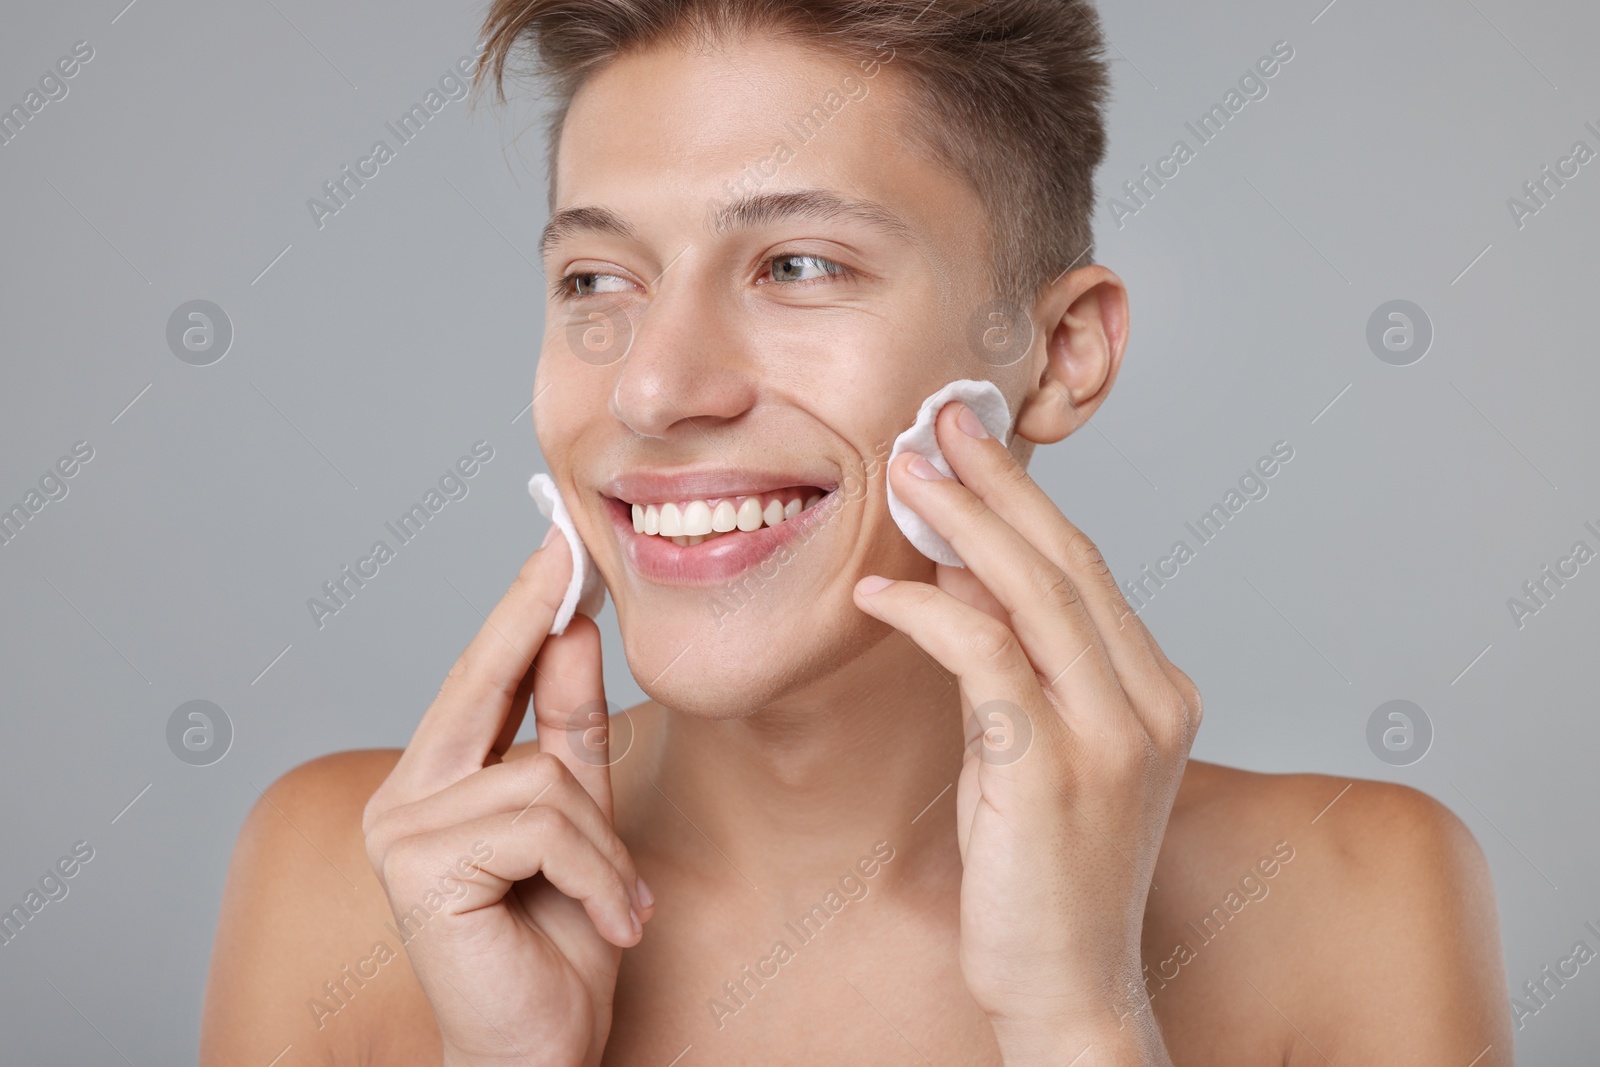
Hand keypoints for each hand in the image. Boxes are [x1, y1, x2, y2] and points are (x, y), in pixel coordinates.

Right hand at [362, 535, 650, 1066]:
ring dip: (605, 849)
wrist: (541, 1053)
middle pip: (482, 685)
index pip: (480, 680)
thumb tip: (574, 631)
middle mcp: (403, 798)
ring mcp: (403, 830)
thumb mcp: (582, 822)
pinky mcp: (421, 867)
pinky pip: (546, 826)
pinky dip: (598, 876)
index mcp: (434, 783)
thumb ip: (568, 732)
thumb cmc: (556, 947)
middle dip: (531, 617)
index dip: (519, 610)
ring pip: (543, 778)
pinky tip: (608, 926)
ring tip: (618, 906)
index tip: (556, 545)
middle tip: (569, 551)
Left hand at [854, 401, 1198, 1064]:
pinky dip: (929, 611)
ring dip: (962, 521)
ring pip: (1035, 592)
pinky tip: (879, 592)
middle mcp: (1150, 702)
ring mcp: (1112, 736)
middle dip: (996, 481)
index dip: (1023, 497)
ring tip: (904, 472)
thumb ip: (1015, 662)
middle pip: (1067, 559)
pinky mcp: (1054, 770)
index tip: (970, 444)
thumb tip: (960, 570)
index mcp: (1156, 690)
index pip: (1086, 568)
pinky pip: (986, 658)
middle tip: (935, 421)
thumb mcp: (1037, 747)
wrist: (1068, 985)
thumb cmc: (1047, 870)